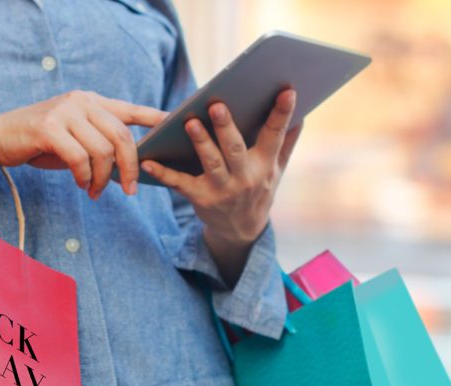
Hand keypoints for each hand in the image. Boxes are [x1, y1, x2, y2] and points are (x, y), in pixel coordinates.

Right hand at [0, 90, 166, 197]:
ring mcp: (65, 112)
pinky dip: (84, 177)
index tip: (175, 126)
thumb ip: (100, 145)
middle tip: (129, 190)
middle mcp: (81, 102)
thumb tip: (129, 170)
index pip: (130, 110)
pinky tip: (82, 184)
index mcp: (91, 102)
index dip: (154, 118)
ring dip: (102, 178)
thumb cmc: (40, 142)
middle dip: (130, 168)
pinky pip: (79, 158)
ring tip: (94, 191)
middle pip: (122, 137)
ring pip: (102, 150)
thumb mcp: (75, 139)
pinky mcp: (49, 128)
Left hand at [141, 89, 300, 285]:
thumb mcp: (276, 169)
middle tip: (216, 105)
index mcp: (265, 165)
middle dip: (226, 127)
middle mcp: (246, 178)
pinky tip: (149, 161)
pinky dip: (163, 173)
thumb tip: (301, 112)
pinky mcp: (201, 199)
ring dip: (200, 143)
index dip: (282, 114)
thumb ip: (286, 141)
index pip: (275, 135)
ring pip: (210, 163)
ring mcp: (223, 190)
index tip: (288, 91)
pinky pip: (180, 184)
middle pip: (235, 149)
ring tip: (189, 122)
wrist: (242, 230)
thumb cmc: (258, 188)